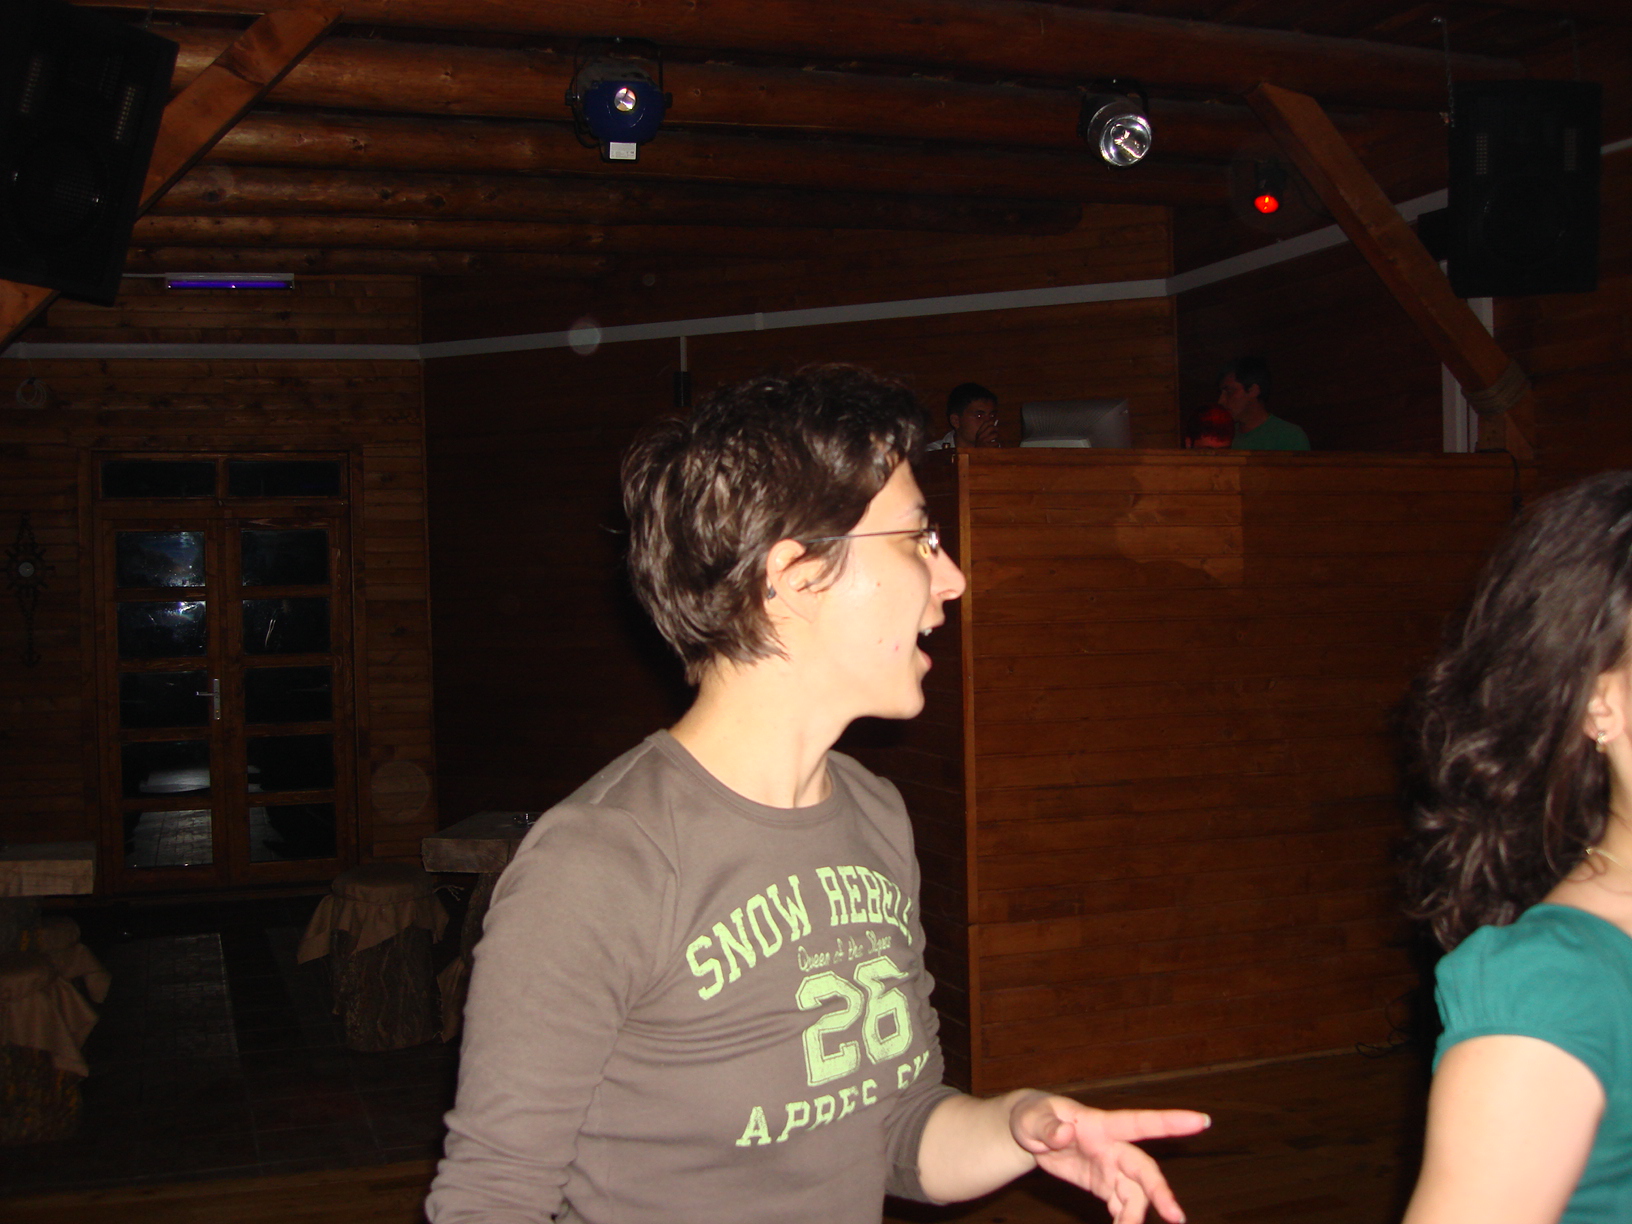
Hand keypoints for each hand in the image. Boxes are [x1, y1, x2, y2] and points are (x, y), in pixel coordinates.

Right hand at [976, 416, 1000, 446]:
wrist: (978, 456)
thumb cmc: (981, 445)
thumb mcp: (981, 437)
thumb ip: (986, 429)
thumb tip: (994, 420)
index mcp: (978, 433)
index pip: (986, 423)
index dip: (991, 422)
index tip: (993, 423)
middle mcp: (980, 436)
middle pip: (991, 427)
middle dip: (996, 428)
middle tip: (997, 430)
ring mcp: (984, 441)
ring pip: (995, 435)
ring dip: (997, 437)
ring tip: (995, 439)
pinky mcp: (988, 447)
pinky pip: (996, 443)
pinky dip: (997, 445)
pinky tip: (994, 446)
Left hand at [1009, 1092, 1209, 1223]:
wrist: (1030, 1132)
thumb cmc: (1033, 1117)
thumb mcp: (1032, 1119)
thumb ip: (1046, 1127)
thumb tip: (1063, 1134)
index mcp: (1100, 1124)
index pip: (1139, 1122)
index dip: (1170, 1122)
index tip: (1201, 1121)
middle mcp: (1112, 1147)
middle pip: (1144, 1169)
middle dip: (1160, 1192)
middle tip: (1176, 1217)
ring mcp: (1110, 1167)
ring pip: (1135, 1193)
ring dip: (1135, 1215)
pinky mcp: (1103, 1184)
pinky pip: (1121, 1204)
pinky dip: (1124, 1219)